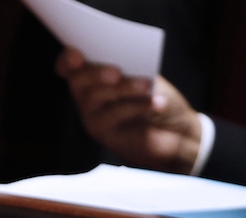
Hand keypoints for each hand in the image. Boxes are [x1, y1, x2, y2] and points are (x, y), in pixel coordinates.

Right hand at [55, 48, 202, 173]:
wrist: (176, 131)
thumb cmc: (157, 99)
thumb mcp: (145, 73)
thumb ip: (129, 63)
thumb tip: (121, 53)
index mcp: (93, 77)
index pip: (68, 66)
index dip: (68, 59)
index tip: (77, 55)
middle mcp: (87, 98)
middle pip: (78, 81)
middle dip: (95, 73)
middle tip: (116, 72)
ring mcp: (94, 118)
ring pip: (96, 97)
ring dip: (124, 87)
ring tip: (146, 85)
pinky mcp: (106, 136)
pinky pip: (116, 115)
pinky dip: (140, 105)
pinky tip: (158, 103)